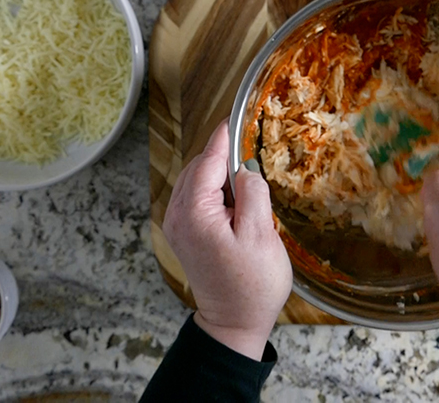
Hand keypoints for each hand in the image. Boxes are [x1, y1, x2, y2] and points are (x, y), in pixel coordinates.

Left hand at [162, 119, 291, 359]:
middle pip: (199, 167)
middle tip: (254, 153)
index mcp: (194, 213)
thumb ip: (252, 194)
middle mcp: (178, 215)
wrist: (235, 323)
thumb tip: (246, 169)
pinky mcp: (185, 233)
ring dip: (220, 174)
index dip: (224, 137)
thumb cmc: (252, 284)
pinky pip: (197, 197)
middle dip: (224, 156)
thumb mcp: (260, 235)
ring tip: (250, 181)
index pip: (208, 160)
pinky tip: (237, 199)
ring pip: (197, 180)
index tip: (235, 115)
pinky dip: (216, 189)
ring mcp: (178, 225)